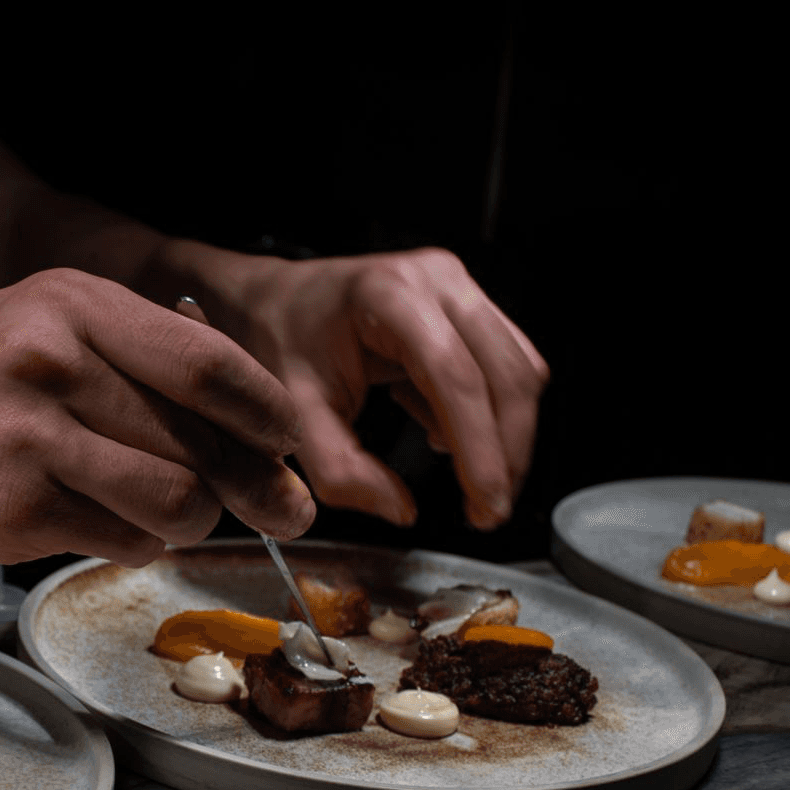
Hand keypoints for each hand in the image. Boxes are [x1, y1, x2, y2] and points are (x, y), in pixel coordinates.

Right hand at [0, 268, 314, 565]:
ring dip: (192, 518)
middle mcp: (50, 365)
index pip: (206, 362)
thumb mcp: (47, 325)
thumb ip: (142, 354)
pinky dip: (135, 541)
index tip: (290, 441)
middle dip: (250, 484)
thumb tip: (257, 415)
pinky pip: (122, 540)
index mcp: (70, 305)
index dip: (265, 412)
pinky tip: (106, 520)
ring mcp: (27, 442)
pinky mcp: (11, 513)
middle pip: (200, 441)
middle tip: (274, 505)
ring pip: (175, 499)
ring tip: (172, 509)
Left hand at [195, 245, 548, 529]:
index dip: (481, 447)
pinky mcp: (467, 303)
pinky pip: (508, 364)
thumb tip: (401, 510)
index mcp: (388, 295)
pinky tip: (442, 431)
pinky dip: (491, 412)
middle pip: (507, 372)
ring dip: (505, 435)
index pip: (456, 376)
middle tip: (486, 509)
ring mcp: (457, 285)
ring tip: (464, 477)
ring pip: (520, 369)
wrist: (269, 300)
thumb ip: (340, 470)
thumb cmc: (277, 342)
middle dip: (505, 451)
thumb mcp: (293, 414)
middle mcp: (435, 279)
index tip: (486, 502)